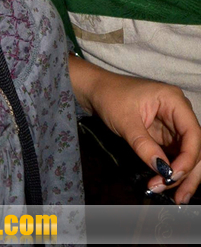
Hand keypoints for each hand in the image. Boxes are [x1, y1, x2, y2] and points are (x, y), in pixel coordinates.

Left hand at [69, 55, 200, 203]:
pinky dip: (171, 171)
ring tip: (174, 197)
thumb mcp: (125, 121)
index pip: (193, 133)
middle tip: (178, 196)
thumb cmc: (110, 96)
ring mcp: (173, 124)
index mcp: (173, 100)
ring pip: (187, 154)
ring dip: (182, 176)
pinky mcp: (165, 135)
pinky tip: (165, 184)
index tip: (172, 175)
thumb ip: (144, 146)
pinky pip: (175, 156)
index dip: (188, 157)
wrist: (95, 90)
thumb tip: (163, 171)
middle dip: (188, 172)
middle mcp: (178, 112)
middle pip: (195, 146)